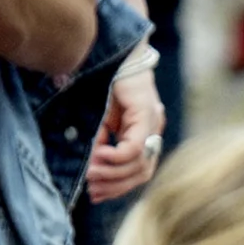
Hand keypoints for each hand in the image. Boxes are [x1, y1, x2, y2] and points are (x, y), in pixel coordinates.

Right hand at [85, 51, 165, 202]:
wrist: (112, 50)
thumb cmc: (104, 82)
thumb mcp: (100, 121)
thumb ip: (100, 145)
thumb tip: (90, 171)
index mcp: (144, 134)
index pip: (138, 172)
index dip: (117, 187)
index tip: (95, 195)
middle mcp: (153, 130)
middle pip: (141, 174)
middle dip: (115, 186)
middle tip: (92, 189)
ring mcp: (152, 122)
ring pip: (140, 164)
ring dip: (114, 174)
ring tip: (92, 173)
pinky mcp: (145, 113)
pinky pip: (135, 147)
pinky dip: (116, 156)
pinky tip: (99, 156)